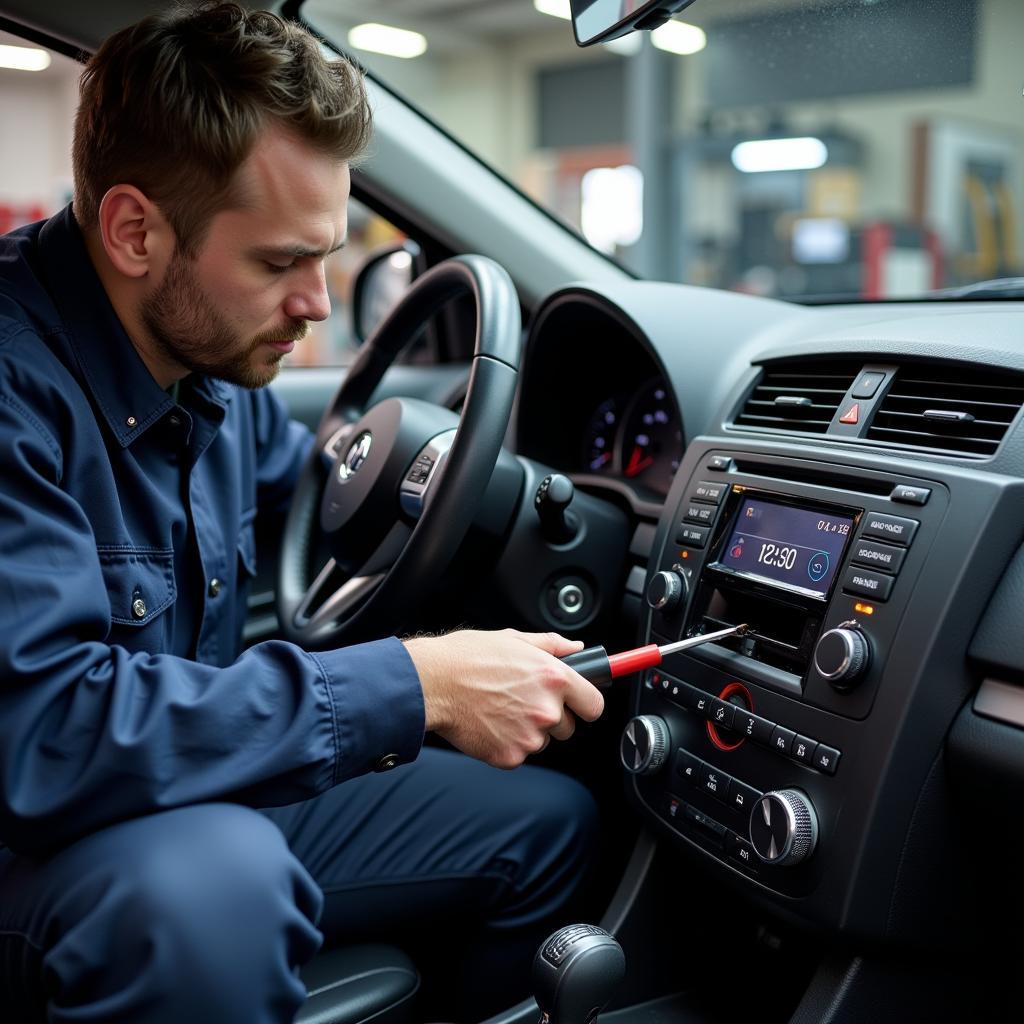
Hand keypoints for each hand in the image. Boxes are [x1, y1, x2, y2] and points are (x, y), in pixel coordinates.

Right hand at [403, 628, 604, 769]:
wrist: (431, 683)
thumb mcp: (514, 639)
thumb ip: (552, 645)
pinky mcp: (509, 756)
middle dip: (550, 717)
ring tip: (500, 709)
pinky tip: (489, 724)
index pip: (594, 705)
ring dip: (527, 731)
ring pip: (542, 741)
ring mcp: (529, 736)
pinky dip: (506, 744)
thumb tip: (576, 648)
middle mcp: (547, 709)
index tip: (577, 704)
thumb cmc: (467, 658)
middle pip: (568, 727)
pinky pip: (518, 754)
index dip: (585, 704)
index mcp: (554, 678)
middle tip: (521, 700)